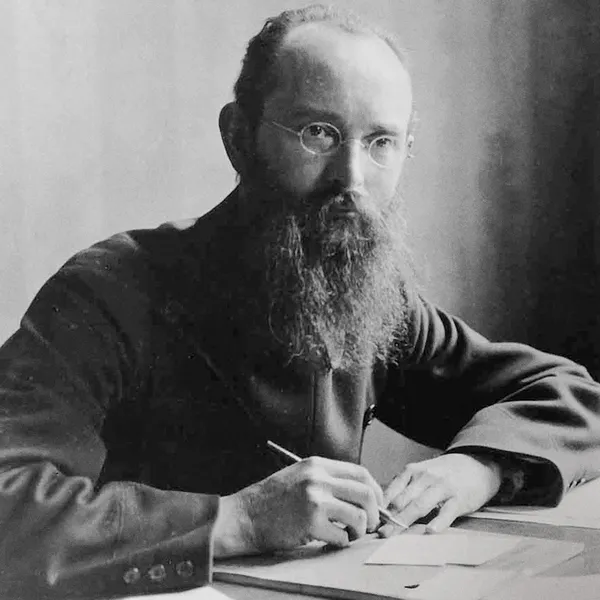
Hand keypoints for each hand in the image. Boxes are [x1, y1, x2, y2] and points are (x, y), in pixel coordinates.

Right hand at [213, 457, 383, 556]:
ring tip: (348, 534)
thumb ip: (326, 479)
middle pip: (365, 493)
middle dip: (374, 512)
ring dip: (359, 530)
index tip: (375, 504)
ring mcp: (315, 499)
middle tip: (369, 524)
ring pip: (358, 516)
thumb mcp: (299, 476)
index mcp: (316, 465)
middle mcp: (318, 478)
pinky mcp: (311, 523)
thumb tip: (359, 494)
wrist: (244, 516)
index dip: (374, 490)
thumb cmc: (271, 500)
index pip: (360, 472)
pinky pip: (342, 536)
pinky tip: (330, 541)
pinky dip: (341, 542)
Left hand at [379, 453, 501, 536]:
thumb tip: (384, 507)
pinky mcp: (460, 498)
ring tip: (393, 534)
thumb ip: (405, 487)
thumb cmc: (444, 472)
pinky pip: (447, 511)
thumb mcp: (422, 473)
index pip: (392, 490)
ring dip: (404, 521)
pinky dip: (438, 521)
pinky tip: (430, 530)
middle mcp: (425, 477)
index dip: (381, 507)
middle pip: (403, 500)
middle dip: (388, 518)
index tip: (371, 520)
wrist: (476, 463)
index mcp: (413, 471)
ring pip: (420, 505)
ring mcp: (442, 487)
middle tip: (378, 532)